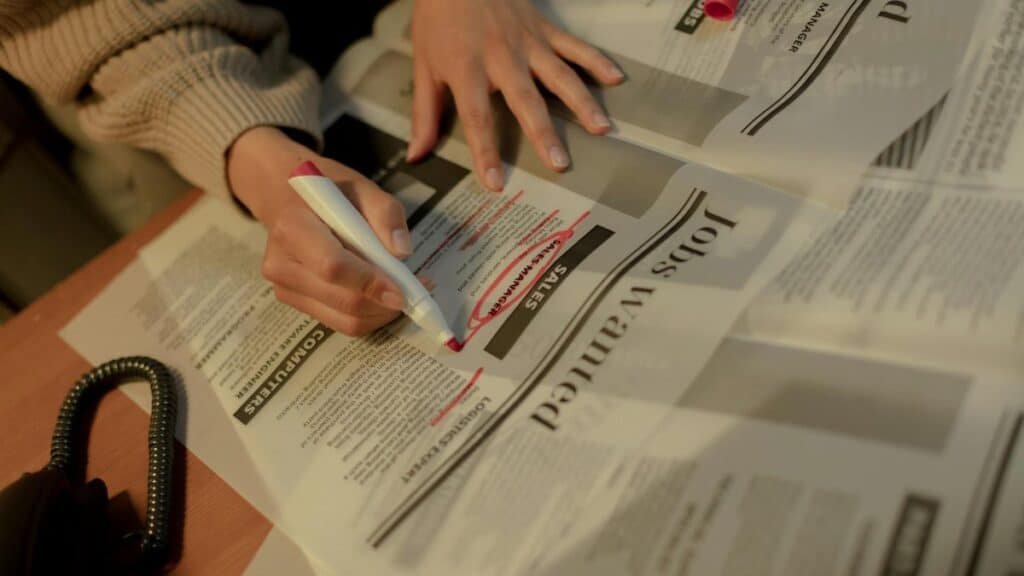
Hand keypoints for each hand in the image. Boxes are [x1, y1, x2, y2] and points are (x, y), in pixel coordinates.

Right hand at [228, 126, 421, 336]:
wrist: (285, 197)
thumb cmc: (328, 191)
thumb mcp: (361, 186)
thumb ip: (385, 213)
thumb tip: (402, 252)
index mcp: (293, 228)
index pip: (332, 267)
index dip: (370, 283)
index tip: (403, 292)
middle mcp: (281, 264)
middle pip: (342, 300)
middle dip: (385, 303)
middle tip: (417, 290)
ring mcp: (284, 288)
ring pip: (344, 321)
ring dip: (381, 313)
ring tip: (404, 291)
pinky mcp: (294, 303)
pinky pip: (340, 323)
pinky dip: (369, 315)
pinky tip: (382, 296)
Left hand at [407, 0, 624, 190]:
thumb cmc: (438, 18)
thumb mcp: (424, 65)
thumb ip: (425, 114)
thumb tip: (416, 155)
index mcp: (467, 68)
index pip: (477, 118)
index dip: (485, 151)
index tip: (495, 181)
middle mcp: (501, 57)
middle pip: (525, 100)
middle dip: (543, 133)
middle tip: (560, 163)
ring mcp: (528, 42)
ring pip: (559, 75)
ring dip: (581, 103)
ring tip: (601, 129)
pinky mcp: (544, 29)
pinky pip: (574, 46)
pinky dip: (596, 61)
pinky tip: (616, 79)